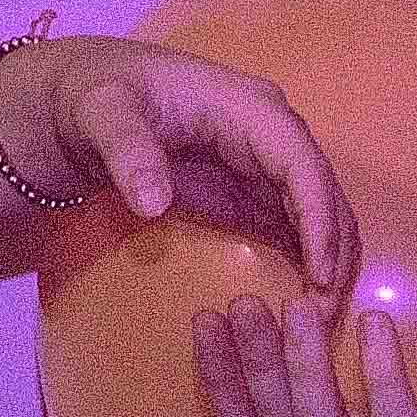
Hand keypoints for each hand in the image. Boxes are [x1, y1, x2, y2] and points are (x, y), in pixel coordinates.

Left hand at [32, 40, 358, 299]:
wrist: (83, 100)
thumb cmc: (100, 97)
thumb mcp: (103, 116)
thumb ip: (128, 152)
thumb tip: (153, 203)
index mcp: (245, 107)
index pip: (298, 159)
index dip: (317, 214)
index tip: (321, 272)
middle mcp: (267, 131)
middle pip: (319, 187)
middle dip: (332, 248)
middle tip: (324, 315)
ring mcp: (261, 161)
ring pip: (316, 208)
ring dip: (327, 259)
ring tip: (320, 319)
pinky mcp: (248, 189)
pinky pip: (292, 223)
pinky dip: (307, 259)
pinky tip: (304, 300)